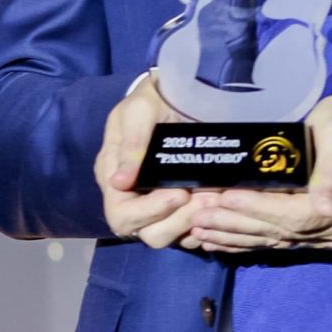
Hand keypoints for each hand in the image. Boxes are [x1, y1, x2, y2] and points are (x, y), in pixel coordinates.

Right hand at [94, 73, 214, 247]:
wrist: (180, 94)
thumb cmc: (153, 101)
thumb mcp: (139, 112)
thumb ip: (131, 144)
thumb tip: (119, 183)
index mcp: (112, 176)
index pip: (121, 213)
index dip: (149, 211)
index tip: (179, 193)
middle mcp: (131, 198)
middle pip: (146, 233)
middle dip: (177, 221)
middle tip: (204, 198)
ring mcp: (155, 207)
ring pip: (168, 237)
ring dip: (193, 223)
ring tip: (214, 199)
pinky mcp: (178, 210)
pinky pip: (189, 235)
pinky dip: (205, 226)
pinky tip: (219, 206)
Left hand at [180, 92, 331, 252]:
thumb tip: (327, 209)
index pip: (298, 214)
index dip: (261, 208)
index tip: (226, 198)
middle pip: (282, 230)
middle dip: (237, 224)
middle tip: (198, 217)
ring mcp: (326, 236)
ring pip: (273, 239)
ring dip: (233, 237)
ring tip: (198, 232)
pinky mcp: (311, 234)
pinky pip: (274, 241)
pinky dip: (243, 242)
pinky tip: (216, 242)